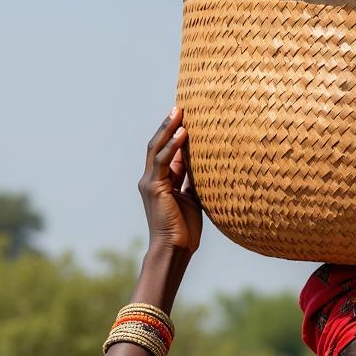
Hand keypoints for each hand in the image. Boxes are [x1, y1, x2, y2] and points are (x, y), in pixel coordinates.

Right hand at [138, 107, 202, 255]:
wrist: (175, 248)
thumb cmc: (185, 229)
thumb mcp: (193, 199)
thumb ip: (193, 181)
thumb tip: (204, 165)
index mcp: (160, 183)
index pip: (166, 153)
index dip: (174, 135)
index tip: (185, 119)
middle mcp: (151, 180)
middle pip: (158, 145)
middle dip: (168, 126)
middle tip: (180, 107)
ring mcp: (150, 183)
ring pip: (157, 148)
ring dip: (168, 129)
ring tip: (180, 112)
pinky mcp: (154, 187)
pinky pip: (162, 161)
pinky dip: (172, 146)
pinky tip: (183, 133)